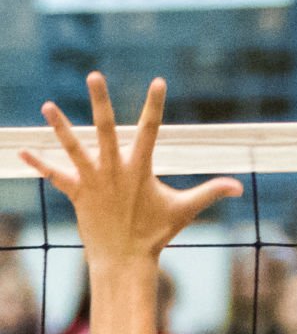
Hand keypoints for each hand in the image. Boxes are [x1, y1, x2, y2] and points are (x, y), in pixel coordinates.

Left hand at [21, 75, 241, 269]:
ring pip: (74, 148)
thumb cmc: (156, 233)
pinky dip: (39, 165)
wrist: (125, 259)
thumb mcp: (185, 210)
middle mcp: (115, 170)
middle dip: (100, 101)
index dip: (154, 105)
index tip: (158, 82)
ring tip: (47, 105)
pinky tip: (21, 152)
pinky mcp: (77, 193)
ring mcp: (94, 181)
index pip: (150, 130)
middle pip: (106, 129)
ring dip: (60, 127)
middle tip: (93, 74)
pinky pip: (56, 176)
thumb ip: (210, 193)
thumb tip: (238, 188)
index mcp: (141, 169)